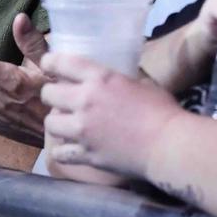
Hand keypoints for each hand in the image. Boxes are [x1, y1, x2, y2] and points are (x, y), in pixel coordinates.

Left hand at [40, 52, 181, 177]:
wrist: (169, 146)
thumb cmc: (163, 111)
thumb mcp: (141, 83)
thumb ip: (120, 81)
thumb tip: (115, 80)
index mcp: (99, 78)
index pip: (61, 63)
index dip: (50, 62)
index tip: (49, 65)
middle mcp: (85, 101)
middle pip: (48, 94)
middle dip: (52, 95)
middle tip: (61, 99)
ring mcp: (82, 130)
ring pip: (49, 123)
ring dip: (56, 122)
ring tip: (66, 125)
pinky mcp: (86, 154)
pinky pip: (60, 153)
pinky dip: (63, 151)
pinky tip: (70, 149)